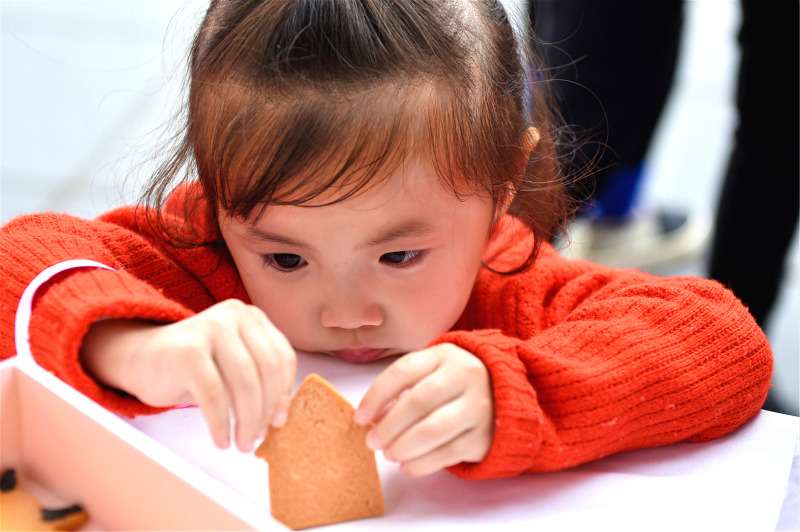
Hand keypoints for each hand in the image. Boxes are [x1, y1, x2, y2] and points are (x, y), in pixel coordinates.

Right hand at [80, 299, 295, 452]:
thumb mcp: (233, 364)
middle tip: (260, 438)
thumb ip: (258, 378)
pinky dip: (221, 423)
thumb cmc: (193, 368)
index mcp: (251, 316)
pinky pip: (215, 395)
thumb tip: (281, 417)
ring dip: (247, 422)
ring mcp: (210, 328)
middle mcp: (234, 315)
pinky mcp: (188, 351)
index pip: (282, 357)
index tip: (280, 420)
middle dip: (267, 411)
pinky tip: (221, 440)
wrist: (140, 359)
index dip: (284, 393)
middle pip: (266, 371)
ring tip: (242, 444)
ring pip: (244, 383)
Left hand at [354, 343, 493, 475]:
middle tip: (372, 442)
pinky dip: (422, 463)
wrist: (510, 392)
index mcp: (444, 356)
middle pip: (417, 402)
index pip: (402, 372)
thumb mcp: (434, 371)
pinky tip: (407, 466)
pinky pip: (448, 453)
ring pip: (432, 430)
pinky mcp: (485, 435)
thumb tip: (372, 418)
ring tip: (389, 455)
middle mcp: (464, 376)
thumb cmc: (456, 383)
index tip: (360, 418)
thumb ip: (404, 389)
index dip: (376, 396)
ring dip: (403, 446)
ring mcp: (478, 406)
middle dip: (388, 426)